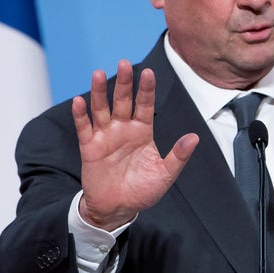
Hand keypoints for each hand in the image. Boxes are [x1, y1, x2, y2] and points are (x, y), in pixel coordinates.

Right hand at [72, 60, 198, 230]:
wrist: (118, 209)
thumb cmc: (143, 190)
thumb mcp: (165, 174)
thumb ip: (178, 156)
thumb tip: (195, 137)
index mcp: (142, 132)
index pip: (145, 105)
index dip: (146, 89)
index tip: (149, 72)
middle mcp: (123, 129)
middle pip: (122, 101)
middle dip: (123, 83)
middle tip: (123, 63)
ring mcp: (105, 136)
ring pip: (101, 109)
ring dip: (99, 92)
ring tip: (98, 74)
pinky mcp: (89, 147)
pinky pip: (84, 128)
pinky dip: (81, 115)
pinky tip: (79, 101)